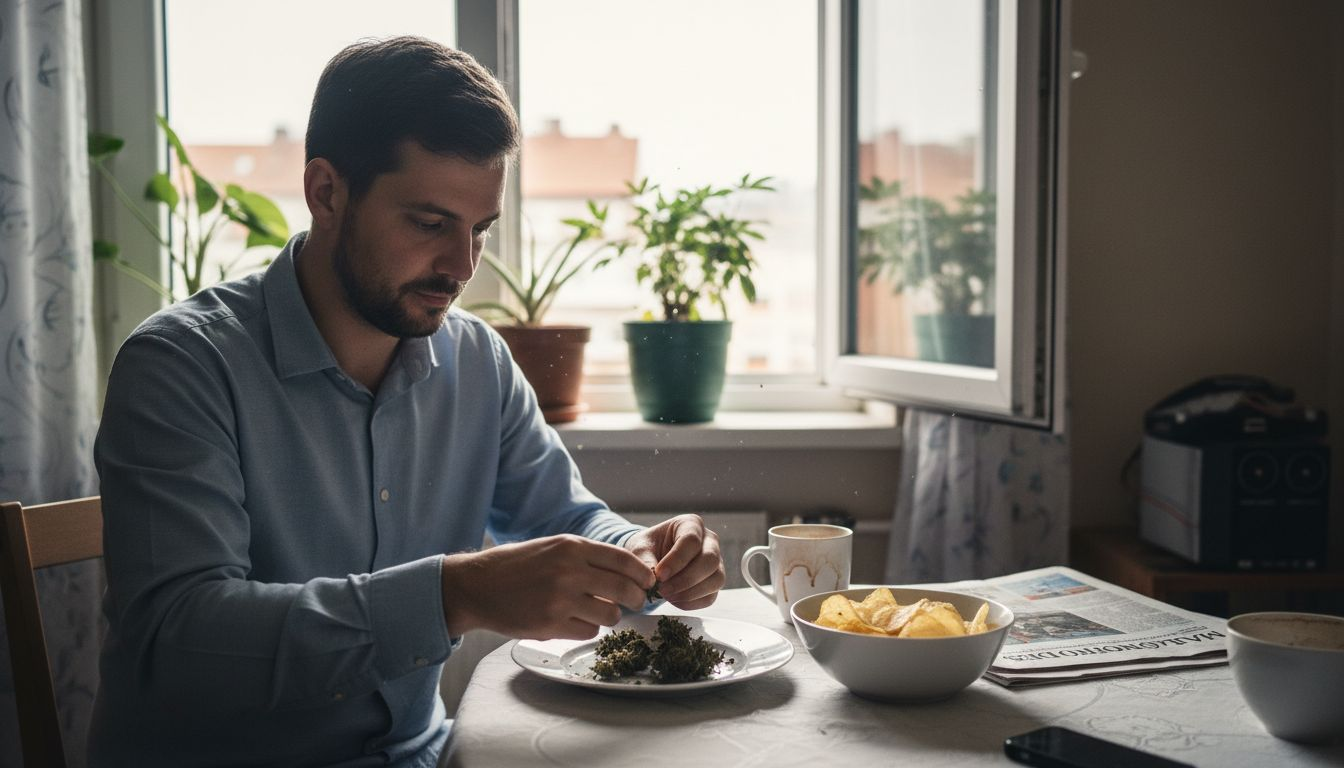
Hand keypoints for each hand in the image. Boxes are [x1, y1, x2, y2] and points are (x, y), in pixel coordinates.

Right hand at [440, 534, 654, 639]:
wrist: (477, 585)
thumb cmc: (516, 565)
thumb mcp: (552, 546)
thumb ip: (586, 557)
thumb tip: (626, 574)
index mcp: (572, 547)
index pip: (625, 561)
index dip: (643, 575)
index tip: (648, 583)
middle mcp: (570, 571)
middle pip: (624, 590)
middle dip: (636, 599)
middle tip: (635, 602)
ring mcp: (560, 598)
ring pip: (610, 615)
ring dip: (609, 616)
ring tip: (596, 611)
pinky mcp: (551, 624)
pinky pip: (588, 631)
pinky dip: (587, 629)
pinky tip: (573, 621)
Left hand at [623, 514, 724, 609]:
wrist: (652, 558)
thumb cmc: (648, 548)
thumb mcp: (640, 548)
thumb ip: (645, 561)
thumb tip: (653, 581)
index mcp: (691, 524)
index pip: (692, 540)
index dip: (677, 560)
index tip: (659, 575)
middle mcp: (709, 541)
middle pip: (710, 560)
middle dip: (686, 579)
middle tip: (662, 590)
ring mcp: (716, 562)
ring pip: (716, 579)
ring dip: (690, 592)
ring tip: (667, 596)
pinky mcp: (714, 582)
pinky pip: (711, 596)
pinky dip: (692, 602)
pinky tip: (674, 601)